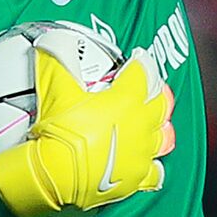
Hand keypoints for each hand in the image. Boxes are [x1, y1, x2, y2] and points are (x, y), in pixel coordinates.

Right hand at [0, 39, 174, 216]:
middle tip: (151, 88)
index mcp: (127, 98)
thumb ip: (58, 59)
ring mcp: (142, 152)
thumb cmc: (62, 132)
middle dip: (157, 93)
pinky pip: (155, 173)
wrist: (58, 175)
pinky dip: (153, 167)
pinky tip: (148, 164)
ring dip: (160, 128)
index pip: (144, 73)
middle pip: (160, 104)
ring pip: (164, 137)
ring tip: (155, 124)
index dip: (142, 63)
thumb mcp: (57, 88)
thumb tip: (52, 38)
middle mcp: (142, 124)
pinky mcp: (138, 177)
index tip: (138, 59)